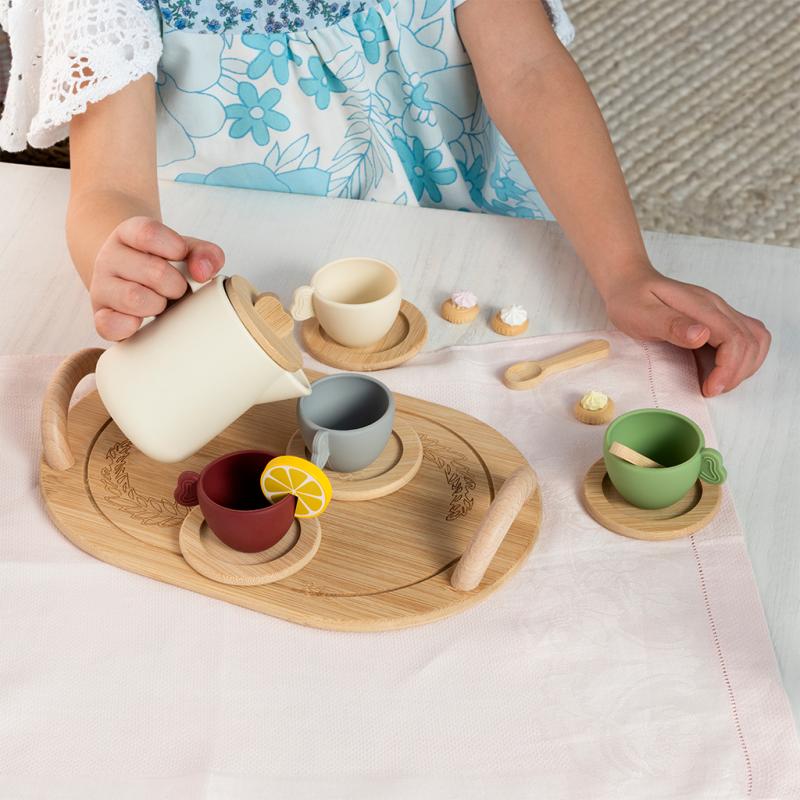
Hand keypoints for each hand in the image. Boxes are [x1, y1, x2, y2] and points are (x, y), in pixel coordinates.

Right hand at [90, 217, 224, 339]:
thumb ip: (205, 254)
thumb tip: (203, 272)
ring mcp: (101, 286)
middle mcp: (109, 257)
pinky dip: (131, 326)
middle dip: (176, 285)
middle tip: (176, 290)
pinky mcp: (100, 315)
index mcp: (129, 233)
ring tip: (160, 303)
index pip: (148, 233)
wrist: (132, 280)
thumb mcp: (185, 251)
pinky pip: (109, 324)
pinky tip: (140, 322)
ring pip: (134, 298)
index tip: (182, 256)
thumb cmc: (163, 265)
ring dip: (158, 305)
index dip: (175, 248)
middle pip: (154, 271)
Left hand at [603, 269, 770, 396]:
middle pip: (752, 341)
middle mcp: (717, 307)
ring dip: (744, 367)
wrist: (628, 283)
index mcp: (701, 306)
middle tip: (711, 390)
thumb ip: (671, 325)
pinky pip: (744, 339)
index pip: (734, 338)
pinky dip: (739, 360)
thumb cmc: (630, 300)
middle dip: (737, 373)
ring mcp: (719, 312)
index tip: (710, 389)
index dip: (728, 368)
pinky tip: (717, 372)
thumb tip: (702, 336)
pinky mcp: (716, 320)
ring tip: (718, 384)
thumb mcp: (641, 314)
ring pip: (755, 340)